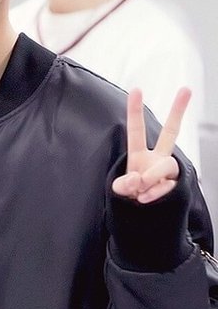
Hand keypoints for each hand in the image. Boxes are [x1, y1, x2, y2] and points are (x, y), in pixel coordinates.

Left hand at [112, 87, 190, 203]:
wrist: (143, 220)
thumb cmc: (130, 197)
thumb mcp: (120, 190)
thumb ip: (125, 184)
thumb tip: (138, 178)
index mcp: (139, 155)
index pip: (136, 130)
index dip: (135, 111)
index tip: (137, 89)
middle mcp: (156, 159)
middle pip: (171, 132)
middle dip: (178, 111)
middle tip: (187, 88)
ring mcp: (167, 172)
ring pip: (167, 165)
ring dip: (152, 176)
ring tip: (140, 188)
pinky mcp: (174, 186)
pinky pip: (167, 186)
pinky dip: (154, 193)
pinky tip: (145, 199)